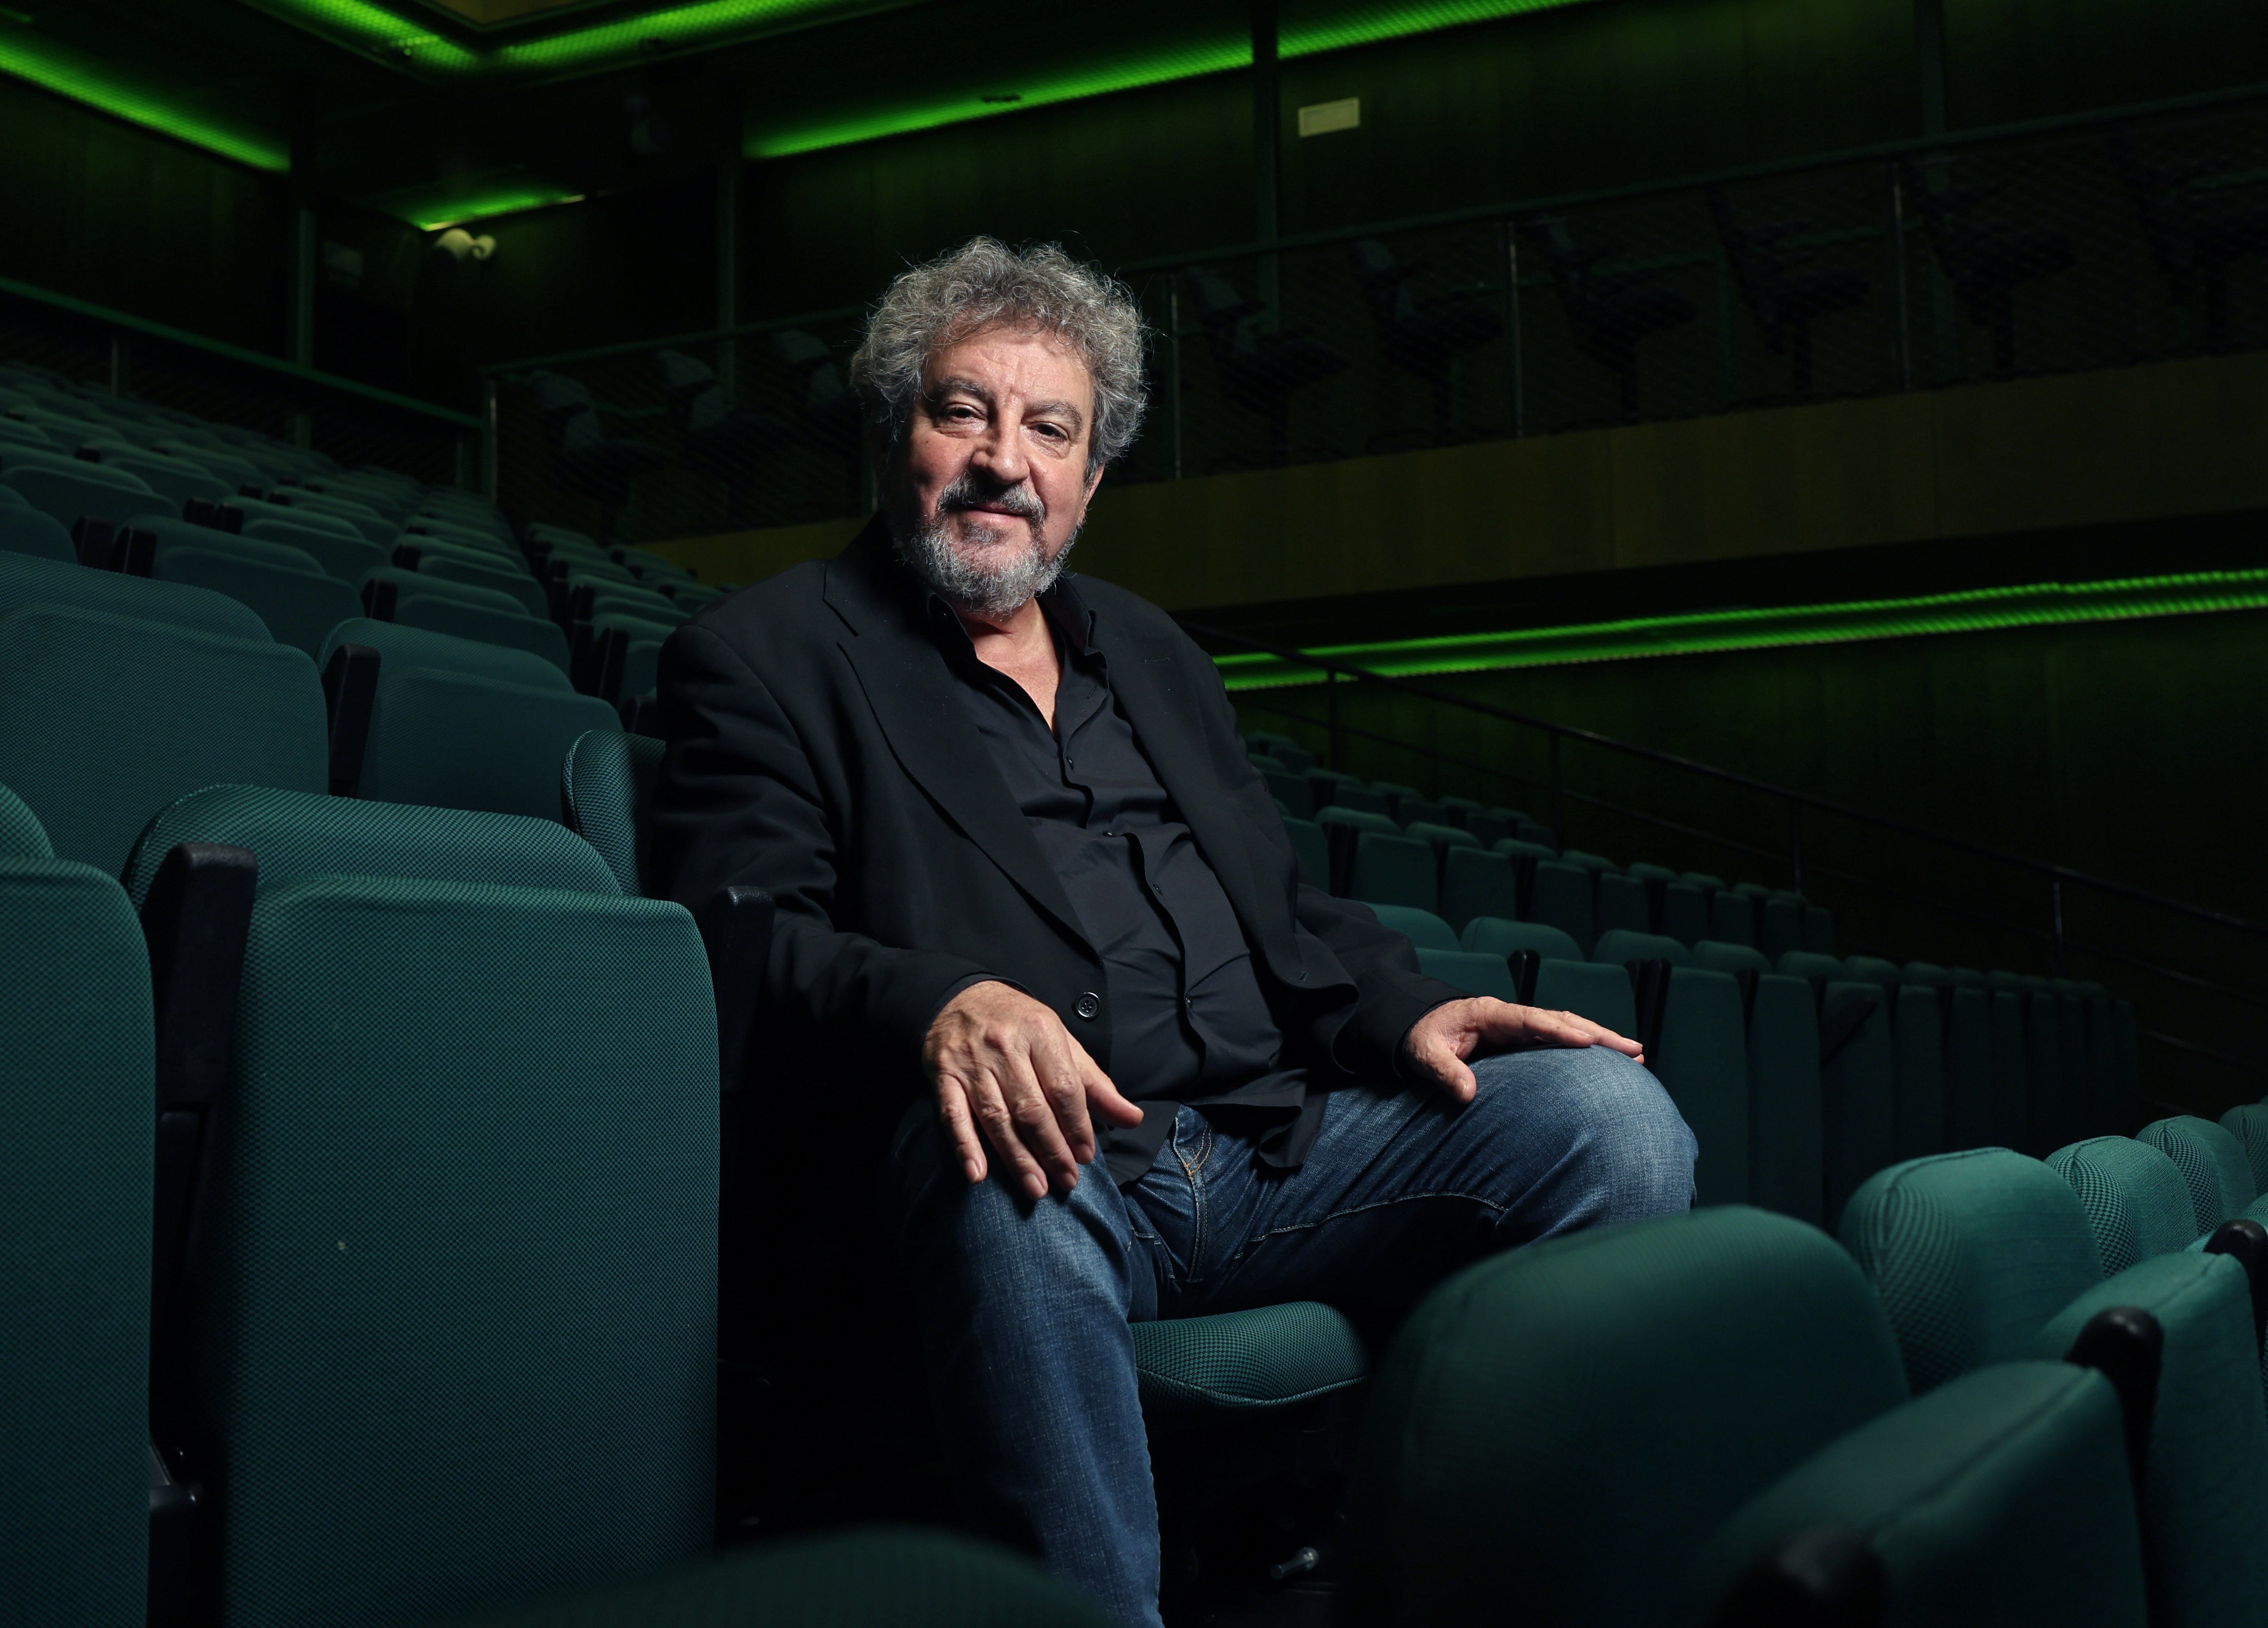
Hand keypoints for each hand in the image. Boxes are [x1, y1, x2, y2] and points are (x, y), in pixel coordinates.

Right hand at [924, 981, 1144, 1197]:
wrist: (961, 998)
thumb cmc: (1020, 1026)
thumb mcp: (1062, 1043)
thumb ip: (1095, 1084)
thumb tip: (1132, 1118)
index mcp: (1041, 1033)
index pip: (1064, 1088)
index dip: (1077, 1126)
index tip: (1086, 1156)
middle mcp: (1005, 1046)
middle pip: (1031, 1108)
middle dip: (1052, 1150)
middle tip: (1066, 1181)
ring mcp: (972, 1062)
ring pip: (996, 1117)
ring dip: (1016, 1157)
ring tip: (1036, 1187)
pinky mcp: (944, 1075)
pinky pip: (953, 1115)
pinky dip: (965, 1146)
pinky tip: (977, 1173)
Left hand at [1401, 997, 1643, 1105]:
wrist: (1417, 1026)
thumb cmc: (1421, 1037)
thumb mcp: (1424, 1053)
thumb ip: (1444, 1071)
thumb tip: (1467, 1094)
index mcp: (1490, 1014)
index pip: (1532, 1020)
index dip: (1560, 1031)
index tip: (1588, 1043)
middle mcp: (1512, 1016)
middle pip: (1562, 1020)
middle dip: (1599, 1034)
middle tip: (1634, 1050)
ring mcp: (1520, 1027)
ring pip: (1568, 1028)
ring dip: (1600, 1040)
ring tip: (1636, 1055)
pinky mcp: (1523, 1039)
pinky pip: (1559, 1040)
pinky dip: (1585, 1048)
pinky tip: (1608, 1062)